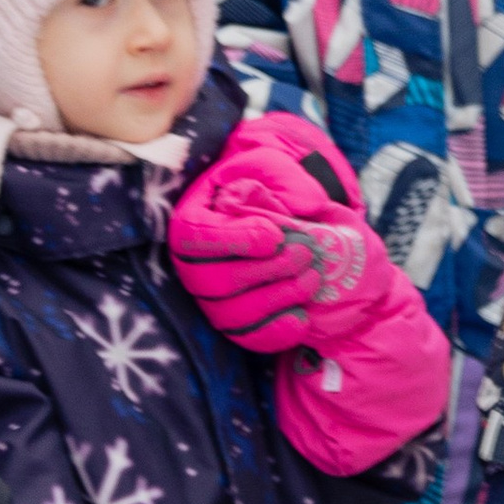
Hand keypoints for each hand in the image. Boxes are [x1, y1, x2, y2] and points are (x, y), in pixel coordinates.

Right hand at [171, 114, 373, 352]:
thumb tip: (306, 207)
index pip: (193, 238)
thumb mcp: (271, 165)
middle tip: (305, 252)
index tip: (273, 236)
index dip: (233, 241)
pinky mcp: (234, 322)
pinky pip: (247, 338)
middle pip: (214, 282)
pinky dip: (276, 332)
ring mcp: (211, 298)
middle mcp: (193, 265)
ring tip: (312, 276)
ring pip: (232, 313)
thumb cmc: (266, 185)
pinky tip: (303, 316)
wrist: (279, 214)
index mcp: (192, 220)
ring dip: (278, 298)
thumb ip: (284, 177)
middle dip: (267, 270)